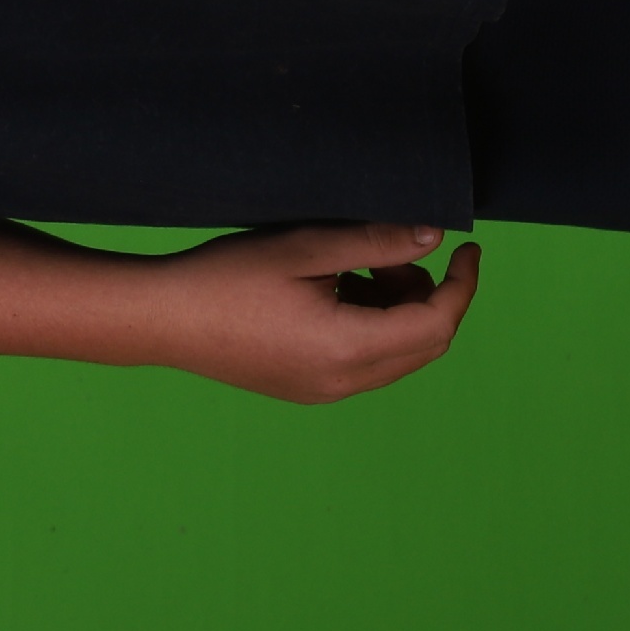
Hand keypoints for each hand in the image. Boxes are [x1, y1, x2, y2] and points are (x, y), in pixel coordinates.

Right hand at [134, 219, 482, 403]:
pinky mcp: (306, 389)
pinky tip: (330, 292)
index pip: (437, 323)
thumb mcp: (305, 247)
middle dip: (425, 294)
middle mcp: (344, 382)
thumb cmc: (227, 277)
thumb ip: (375, 241)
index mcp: (349, 348)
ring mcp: (324, 392)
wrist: (162, 319)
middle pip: (424, 344)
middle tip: (389, 251)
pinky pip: (364, 363)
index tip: (467, 248)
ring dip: (395, 309)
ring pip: (396, 355)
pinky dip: (369, 326)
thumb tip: (433, 238)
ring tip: (351, 266)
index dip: (462, 285)